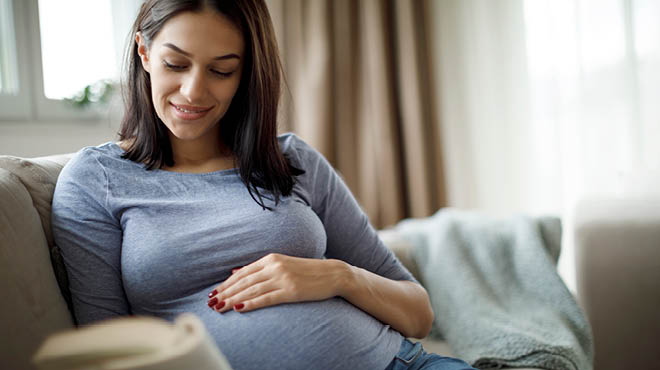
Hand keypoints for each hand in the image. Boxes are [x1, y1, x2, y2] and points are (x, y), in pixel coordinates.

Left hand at [206, 253, 348, 312]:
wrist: (332, 274)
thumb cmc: (307, 271)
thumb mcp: (283, 264)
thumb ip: (261, 268)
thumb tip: (236, 272)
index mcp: (271, 258)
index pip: (242, 273)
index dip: (226, 284)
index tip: (213, 293)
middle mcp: (274, 266)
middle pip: (244, 281)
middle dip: (225, 293)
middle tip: (211, 303)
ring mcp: (283, 278)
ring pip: (251, 290)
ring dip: (233, 299)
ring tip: (219, 308)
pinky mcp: (291, 291)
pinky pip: (266, 298)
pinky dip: (251, 303)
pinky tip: (239, 308)